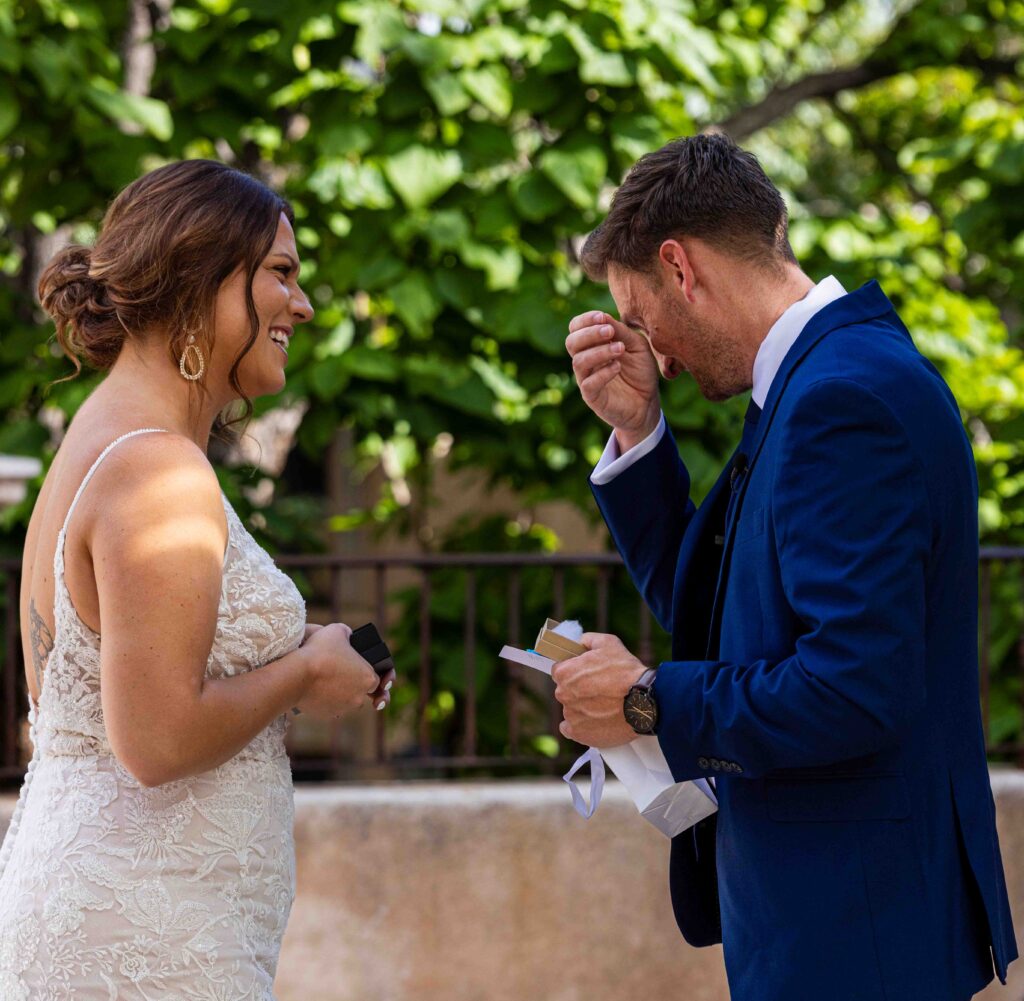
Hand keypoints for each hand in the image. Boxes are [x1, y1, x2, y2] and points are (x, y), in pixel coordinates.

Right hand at [295, 623, 380, 718]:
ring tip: (325, 679)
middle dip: (352, 684)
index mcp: (368, 678)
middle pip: (360, 692)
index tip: (354, 666)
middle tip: (338, 672)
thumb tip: (348, 636)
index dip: (364, 671)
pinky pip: (329, 708)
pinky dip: (325, 700)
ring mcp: (343, 708)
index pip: (375, 679)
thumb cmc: (319, 651)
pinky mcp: (327, 715)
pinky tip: (316, 689)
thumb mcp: (338, 630)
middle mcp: (359, 697)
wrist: (296, 674)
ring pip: (346, 701)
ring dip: (339, 693)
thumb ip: (348, 634)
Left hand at [552, 632, 647, 747]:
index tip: (587, 674)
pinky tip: (592, 722)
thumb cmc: (626, 671)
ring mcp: (570, 715)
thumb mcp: (608, 643)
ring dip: (582, 708)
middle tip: (599, 690)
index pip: (560, 670)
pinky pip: (570, 730)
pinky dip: (580, 727)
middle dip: (578, 690)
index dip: (574, 671)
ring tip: (604, 706)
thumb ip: (588, 640)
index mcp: (564, 672)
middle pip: (565, 691)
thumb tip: (579, 642)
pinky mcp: (579, 734)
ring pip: (571, 710)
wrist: (644, 702)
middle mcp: (562, 694)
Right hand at [566, 311, 659, 444]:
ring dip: (599, 352)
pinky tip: (618, 367)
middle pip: (571, 343)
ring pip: (579, 362)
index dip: (584, 320)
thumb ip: (621, 332)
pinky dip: (602, 373)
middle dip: (589, 334)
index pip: (576, 329)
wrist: (648, 403)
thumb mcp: (636, 346)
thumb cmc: (640, 372)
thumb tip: (604, 318)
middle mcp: (586, 362)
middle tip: (609, 332)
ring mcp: (586, 380)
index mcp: (592, 346)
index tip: (602, 316)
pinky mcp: (592, 398)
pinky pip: (588, 384)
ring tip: (619, 349)